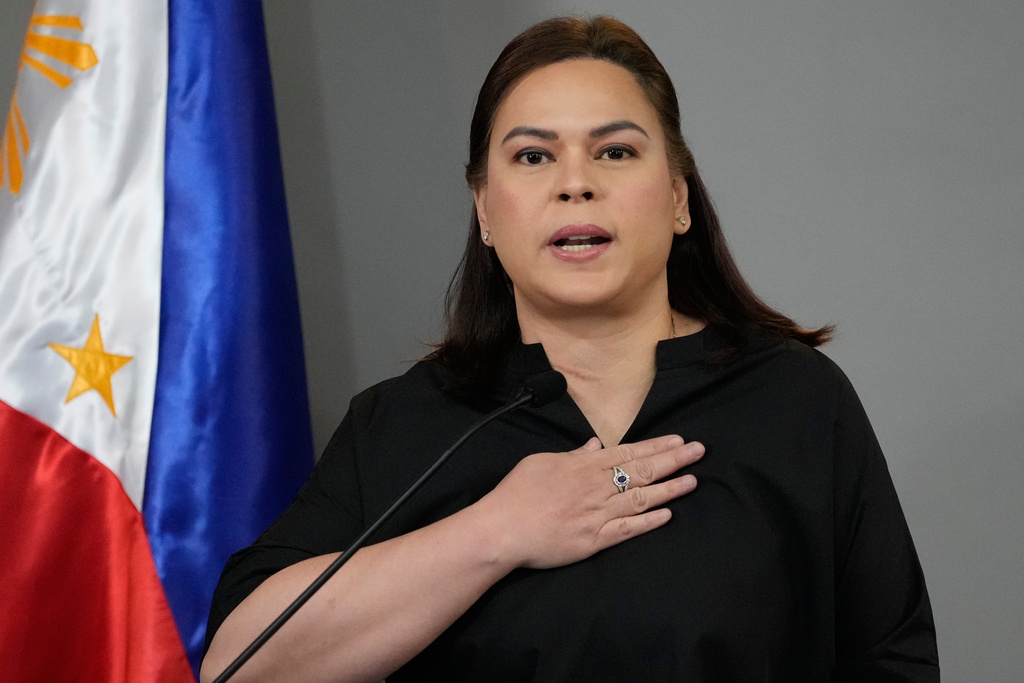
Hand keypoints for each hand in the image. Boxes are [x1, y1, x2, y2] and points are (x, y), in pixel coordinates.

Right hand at [474, 434, 702, 569]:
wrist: (501, 529)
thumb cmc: (516, 493)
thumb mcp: (542, 462)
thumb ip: (573, 455)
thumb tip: (594, 445)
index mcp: (583, 466)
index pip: (628, 452)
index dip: (656, 446)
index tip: (678, 441)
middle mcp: (596, 487)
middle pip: (642, 471)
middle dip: (673, 460)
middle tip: (699, 452)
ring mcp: (597, 514)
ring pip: (641, 498)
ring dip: (669, 489)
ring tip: (693, 480)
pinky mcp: (594, 540)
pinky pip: (628, 529)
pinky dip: (649, 521)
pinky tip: (668, 515)